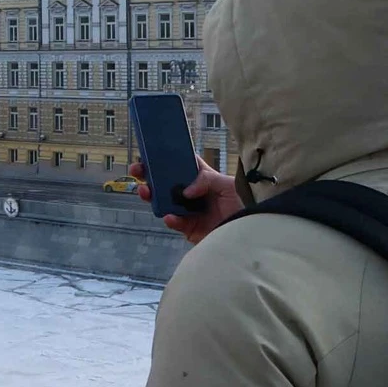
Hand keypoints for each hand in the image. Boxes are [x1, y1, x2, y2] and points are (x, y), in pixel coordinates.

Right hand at [128, 157, 242, 244]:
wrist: (250, 233)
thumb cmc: (244, 204)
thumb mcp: (228, 185)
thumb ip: (206, 180)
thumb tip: (186, 191)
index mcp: (203, 178)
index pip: (183, 164)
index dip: (167, 157)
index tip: (152, 153)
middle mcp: (193, 192)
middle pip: (166, 181)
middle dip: (149, 175)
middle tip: (137, 170)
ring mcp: (189, 210)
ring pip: (164, 201)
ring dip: (152, 195)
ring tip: (145, 191)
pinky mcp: (189, 228)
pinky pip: (175, 222)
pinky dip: (170, 219)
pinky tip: (169, 216)